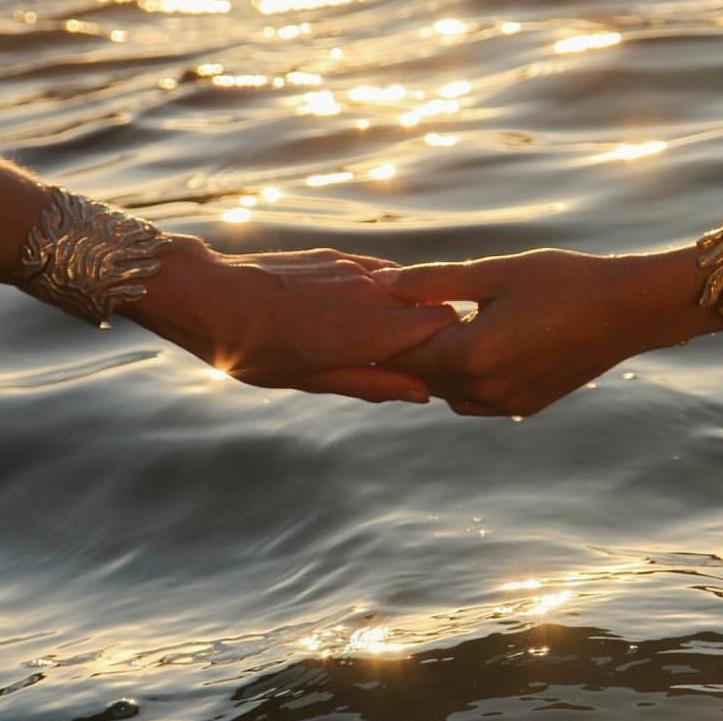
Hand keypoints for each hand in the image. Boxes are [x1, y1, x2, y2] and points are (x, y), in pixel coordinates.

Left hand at [121, 237, 457, 402]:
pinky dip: (387, 294)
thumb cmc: (252, 347)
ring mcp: (353, 269)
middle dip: (436, 330)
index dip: (449, 346)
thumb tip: (423, 393)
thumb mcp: (310, 379)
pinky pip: (381, 274)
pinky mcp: (338, 256)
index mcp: (365, 331)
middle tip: (421, 359)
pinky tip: (366, 313)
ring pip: (409, 287)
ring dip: (412, 310)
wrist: (205, 293)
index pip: (441, 326)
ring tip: (390, 339)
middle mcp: (368, 293)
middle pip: (433, 304)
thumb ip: (371, 383)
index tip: (443, 367)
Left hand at [374, 248, 722, 415]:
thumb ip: (434, 282)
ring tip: (420, 340)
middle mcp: (485, 390)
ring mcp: (506, 404)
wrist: (628, 311)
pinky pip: (476, 400)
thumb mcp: (494, 272)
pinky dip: (462, 380)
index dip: (377, 340)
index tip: (354, 325)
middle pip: (421, 379)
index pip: (404, 355)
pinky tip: (464, 353)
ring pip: (447, 393)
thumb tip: (383, 283)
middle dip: (400, 356)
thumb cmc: (564, 281)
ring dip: (433, 370)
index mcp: (472, 355)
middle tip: (374, 335)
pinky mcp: (524, 408)